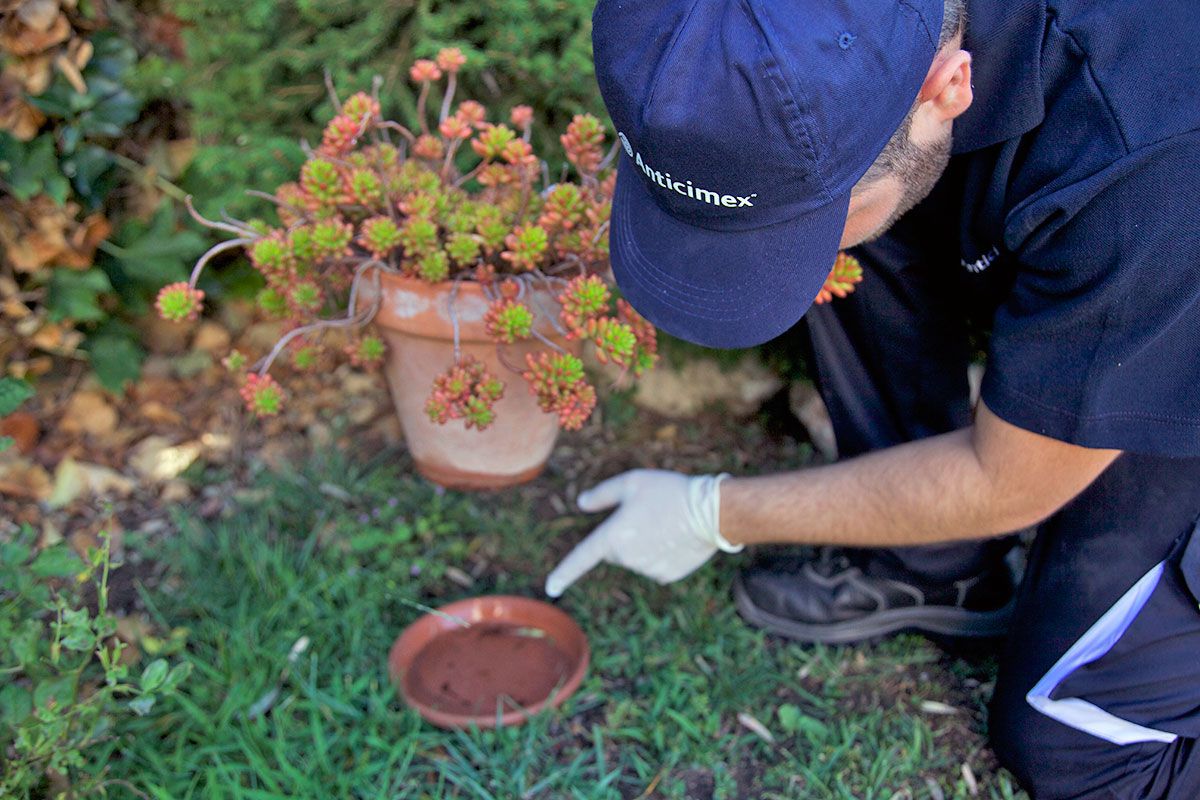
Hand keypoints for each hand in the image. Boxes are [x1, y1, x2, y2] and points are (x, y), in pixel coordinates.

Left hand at [544, 469, 742, 597]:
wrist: (711, 513)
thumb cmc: (669, 491)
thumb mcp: (632, 482)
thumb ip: (602, 494)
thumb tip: (581, 503)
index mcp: (613, 536)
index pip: (581, 558)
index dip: (563, 573)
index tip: (550, 587)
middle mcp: (627, 558)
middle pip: (614, 549)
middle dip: (623, 535)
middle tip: (647, 514)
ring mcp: (646, 570)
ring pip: (636, 558)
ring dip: (644, 544)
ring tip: (667, 523)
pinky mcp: (666, 576)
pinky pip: (654, 565)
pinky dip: (661, 554)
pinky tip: (676, 538)